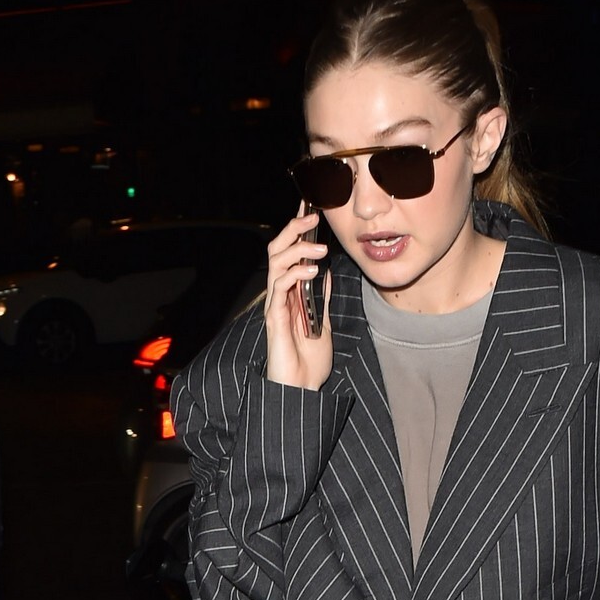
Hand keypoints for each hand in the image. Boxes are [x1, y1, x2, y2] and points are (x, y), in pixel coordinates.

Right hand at [264, 207, 331, 390]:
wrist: (302, 390)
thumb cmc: (308, 363)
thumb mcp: (322, 323)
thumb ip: (320, 299)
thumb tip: (324, 274)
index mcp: (290, 294)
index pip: (289, 253)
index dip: (296, 230)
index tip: (310, 210)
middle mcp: (279, 296)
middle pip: (277, 250)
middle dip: (294, 229)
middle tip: (312, 217)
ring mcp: (275, 305)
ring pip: (276, 263)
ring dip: (298, 250)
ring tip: (319, 249)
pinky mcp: (274, 318)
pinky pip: (281, 287)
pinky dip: (297, 273)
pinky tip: (314, 270)